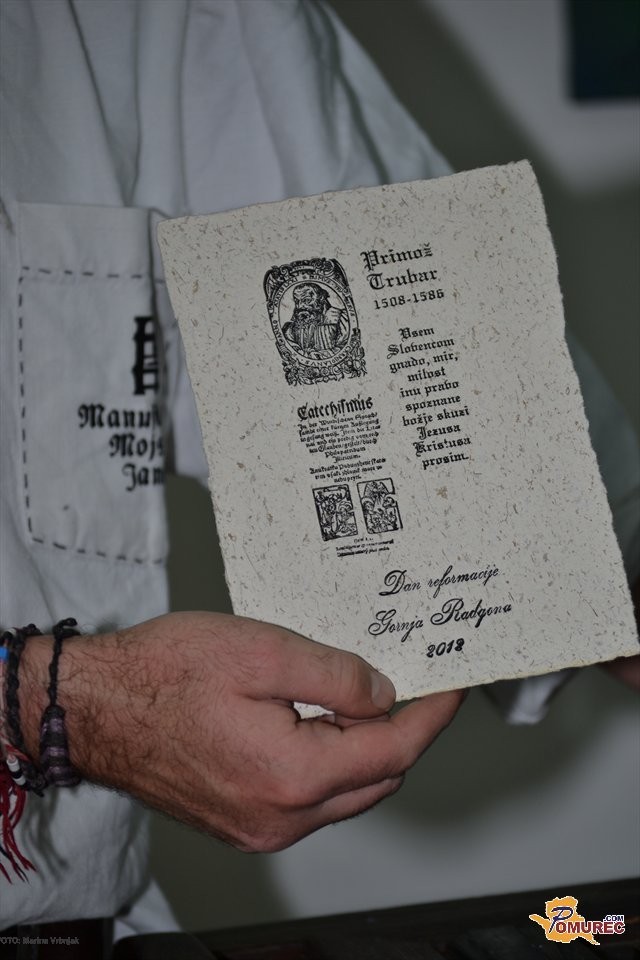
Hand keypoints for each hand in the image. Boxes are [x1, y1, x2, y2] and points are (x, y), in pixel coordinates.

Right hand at [20, 612, 461, 851]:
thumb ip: (334, 675)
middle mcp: (280, 817)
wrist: (94, 709)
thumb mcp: (259, 649)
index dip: (432, 715)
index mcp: (291, 774)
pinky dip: (330, 764)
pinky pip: (310, 800)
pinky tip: (320, 723)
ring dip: (366, 750)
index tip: (452, 687)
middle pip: (376, 778)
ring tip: (365, 697)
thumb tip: (382, 694)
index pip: (393, 749)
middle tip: (415, 685)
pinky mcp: (241, 822)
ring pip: (345, 794)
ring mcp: (259, 827)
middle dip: (404, 732)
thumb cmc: (160, 676)